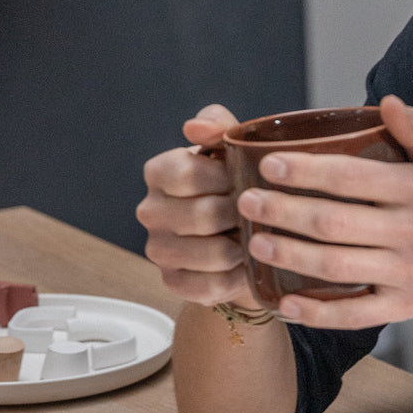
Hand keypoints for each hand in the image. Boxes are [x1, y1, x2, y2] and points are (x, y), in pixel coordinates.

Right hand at [137, 104, 252, 306]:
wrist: (242, 229)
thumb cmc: (237, 180)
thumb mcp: (232, 146)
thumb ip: (218, 127)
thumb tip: (194, 127)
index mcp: (159, 172)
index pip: (185, 173)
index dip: (224, 177)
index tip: (247, 178)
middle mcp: (150, 210)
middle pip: (202, 215)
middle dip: (241, 214)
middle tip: (262, 212)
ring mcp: (158, 249)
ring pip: (210, 254)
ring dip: (243, 247)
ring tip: (258, 237)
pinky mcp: (173, 282)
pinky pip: (210, 286)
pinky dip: (236, 277)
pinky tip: (248, 265)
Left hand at [237, 95, 412, 327]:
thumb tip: (386, 101)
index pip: (352, 177)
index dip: (306, 171)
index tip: (269, 165)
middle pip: (334, 223)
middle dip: (284, 212)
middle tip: (246, 203)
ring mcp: (408, 273)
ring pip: (337, 266)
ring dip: (290, 255)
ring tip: (254, 243)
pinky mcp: (404, 307)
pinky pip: (354, 313)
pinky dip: (317, 312)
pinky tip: (285, 302)